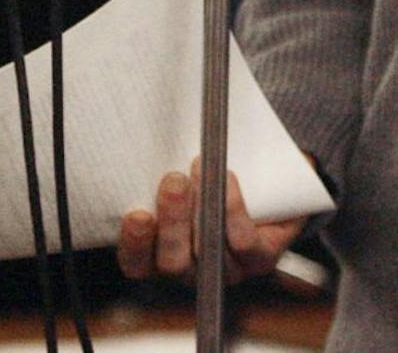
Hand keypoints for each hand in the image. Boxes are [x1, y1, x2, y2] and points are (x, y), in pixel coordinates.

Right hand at [117, 162, 303, 284]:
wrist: (269, 182)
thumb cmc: (210, 176)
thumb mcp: (177, 174)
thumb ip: (157, 168)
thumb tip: (128, 128)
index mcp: (160, 255)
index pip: (136, 263)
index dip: (134, 243)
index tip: (136, 214)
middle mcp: (192, 269)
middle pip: (172, 263)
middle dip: (172, 221)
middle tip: (173, 181)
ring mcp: (227, 268)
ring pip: (208, 253)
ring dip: (201, 211)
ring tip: (199, 171)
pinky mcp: (259, 258)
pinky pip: (244, 242)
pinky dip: (233, 210)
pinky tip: (227, 177)